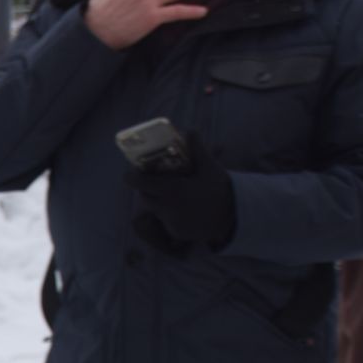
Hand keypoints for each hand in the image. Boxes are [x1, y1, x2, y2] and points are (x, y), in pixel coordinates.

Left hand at [128, 131, 235, 253]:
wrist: (233, 216)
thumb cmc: (220, 188)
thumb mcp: (209, 166)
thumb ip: (197, 148)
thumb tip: (189, 130)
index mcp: (172, 190)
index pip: (140, 184)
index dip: (132, 178)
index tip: (129, 173)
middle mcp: (167, 208)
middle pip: (145, 197)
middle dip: (146, 189)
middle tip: (154, 181)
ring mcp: (171, 222)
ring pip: (155, 209)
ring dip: (158, 201)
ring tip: (173, 193)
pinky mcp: (176, 232)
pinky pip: (166, 221)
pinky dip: (169, 214)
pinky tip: (183, 207)